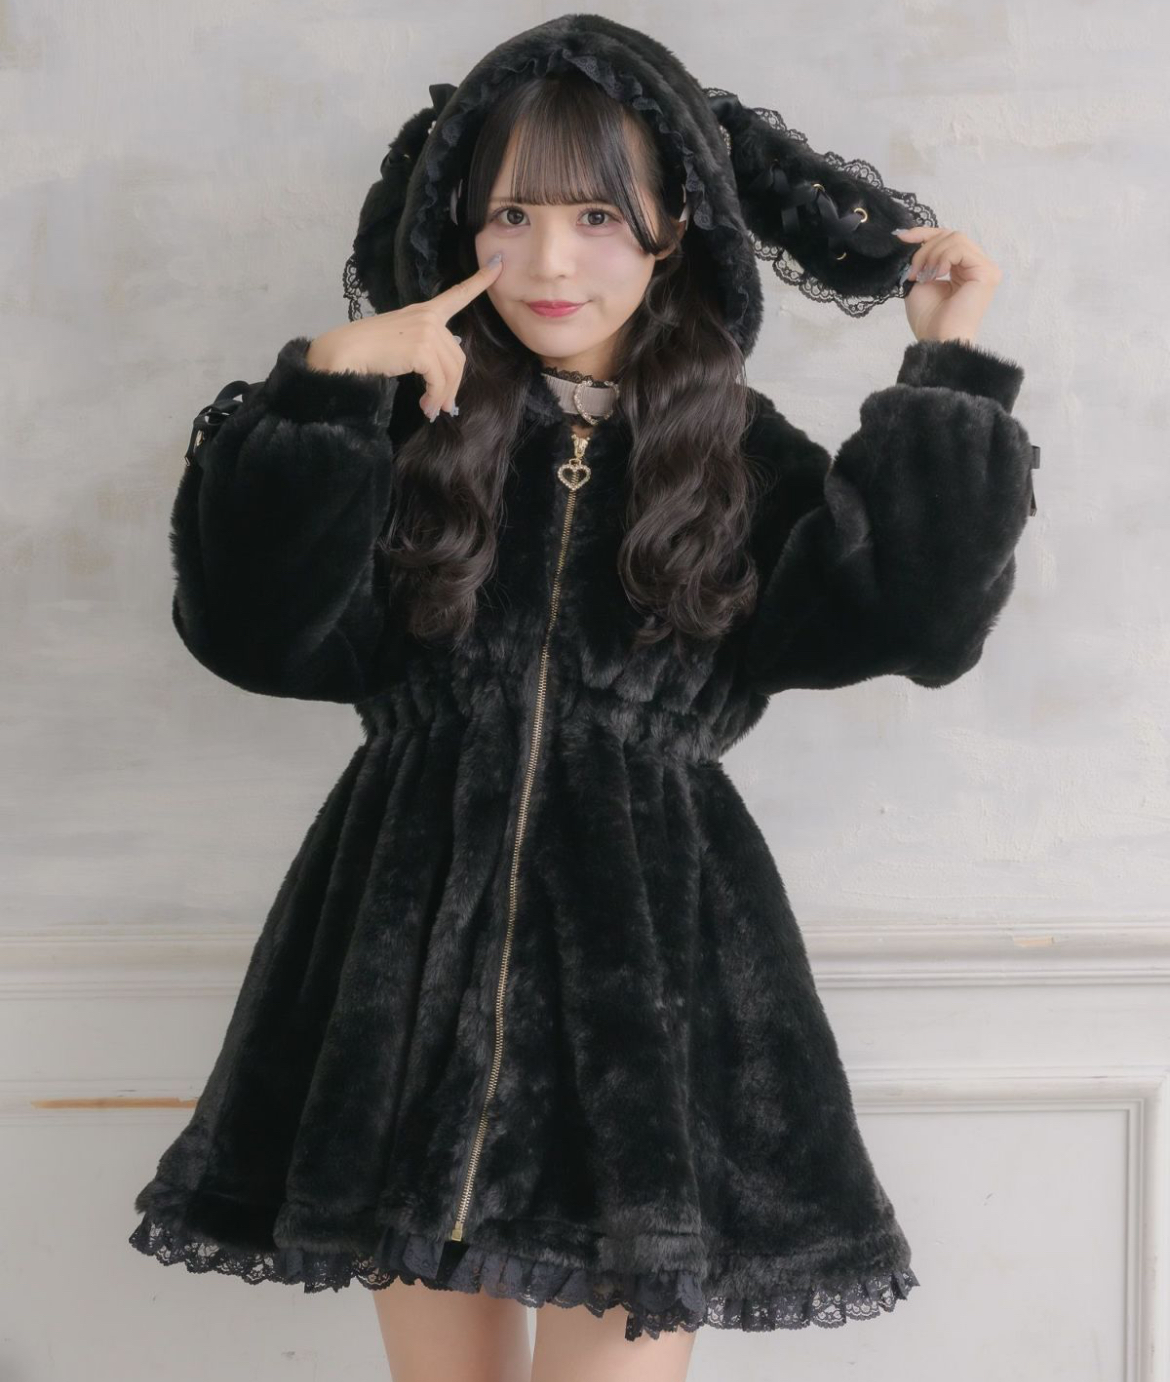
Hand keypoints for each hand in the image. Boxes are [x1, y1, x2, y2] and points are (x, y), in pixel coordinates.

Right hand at [306, 254, 504, 419]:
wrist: (344, 352)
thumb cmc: (367, 350)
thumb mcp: (400, 341)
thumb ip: (424, 348)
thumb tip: (445, 378)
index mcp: (424, 311)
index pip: (457, 295)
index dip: (479, 281)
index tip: (499, 264)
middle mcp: (428, 318)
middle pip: (457, 356)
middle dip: (452, 386)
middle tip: (443, 407)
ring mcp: (426, 331)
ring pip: (451, 371)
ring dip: (443, 396)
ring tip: (432, 410)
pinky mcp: (421, 349)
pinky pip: (439, 380)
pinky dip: (435, 397)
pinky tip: (426, 407)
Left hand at [893, 226, 1002, 346]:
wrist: (938, 339)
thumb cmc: (929, 319)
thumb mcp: (919, 281)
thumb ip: (922, 259)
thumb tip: (910, 236)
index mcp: (963, 268)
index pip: (946, 238)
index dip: (924, 233)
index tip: (902, 237)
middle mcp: (977, 266)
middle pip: (950, 235)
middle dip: (925, 249)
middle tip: (913, 272)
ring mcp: (985, 268)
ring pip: (955, 238)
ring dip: (931, 254)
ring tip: (924, 276)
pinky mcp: (987, 272)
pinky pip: (961, 248)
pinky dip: (943, 258)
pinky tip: (937, 275)